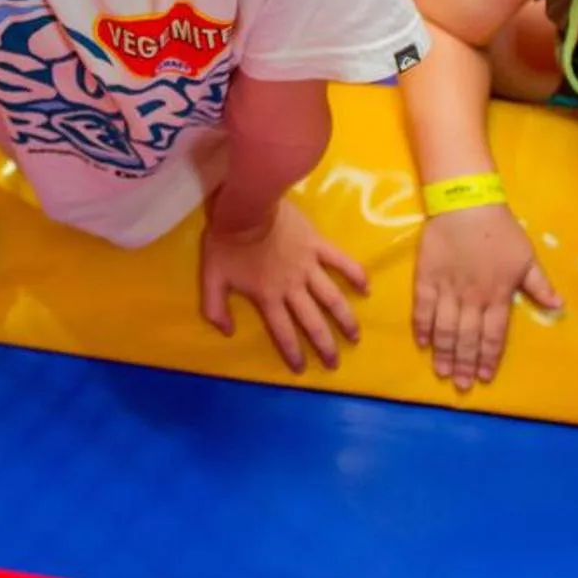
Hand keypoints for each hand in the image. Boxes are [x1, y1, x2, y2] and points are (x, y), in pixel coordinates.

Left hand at [200, 197, 368, 372]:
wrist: (246, 207)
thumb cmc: (227, 242)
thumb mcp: (211, 277)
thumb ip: (215, 308)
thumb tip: (227, 332)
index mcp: (268, 296)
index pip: (283, 332)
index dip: (293, 353)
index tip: (301, 369)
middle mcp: (293, 287)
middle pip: (312, 322)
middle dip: (325, 346)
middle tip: (334, 363)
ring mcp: (308, 266)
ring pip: (332, 297)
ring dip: (345, 318)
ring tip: (355, 335)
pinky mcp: (318, 245)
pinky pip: (341, 261)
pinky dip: (355, 274)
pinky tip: (367, 287)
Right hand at [413, 204, 562, 391]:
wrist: (466, 203)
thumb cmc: (500, 230)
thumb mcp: (527, 256)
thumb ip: (539, 285)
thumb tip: (559, 307)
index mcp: (498, 295)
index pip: (494, 335)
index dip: (489, 357)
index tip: (484, 377)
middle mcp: (473, 298)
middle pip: (468, 338)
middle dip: (465, 364)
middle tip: (461, 385)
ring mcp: (448, 290)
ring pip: (446, 329)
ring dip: (444, 353)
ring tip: (442, 373)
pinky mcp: (426, 279)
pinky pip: (423, 309)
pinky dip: (422, 328)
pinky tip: (422, 344)